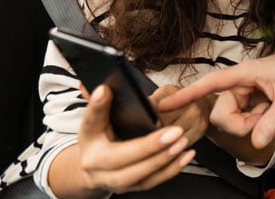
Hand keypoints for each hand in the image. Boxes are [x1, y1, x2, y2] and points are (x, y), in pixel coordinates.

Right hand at [70, 84, 195, 194]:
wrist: (94, 169)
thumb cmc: (99, 139)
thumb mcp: (96, 120)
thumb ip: (100, 104)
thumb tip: (101, 86)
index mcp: (88, 141)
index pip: (90, 122)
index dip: (97, 107)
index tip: (105, 90)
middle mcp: (97, 166)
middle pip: (120, 158)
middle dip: (149, 146)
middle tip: (174, 131)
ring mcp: (115, 180)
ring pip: (139, 175)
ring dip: (163, 159)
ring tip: (181, 141)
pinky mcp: (132, 187)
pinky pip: (153, 182)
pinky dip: (171, 169)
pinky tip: (185, 155)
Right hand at [158, 53, 274, 148]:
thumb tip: (258, 141)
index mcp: (241, 74)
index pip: (209, 83)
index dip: (187, 94)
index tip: (165, 103)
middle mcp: (234, 85)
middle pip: (221, 116)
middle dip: (242, 124)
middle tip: (264, 115)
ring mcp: (235, 96)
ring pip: (229, 122)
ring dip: (249, 123)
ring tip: (266, 109)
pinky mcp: (238, 105)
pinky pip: (237, 123)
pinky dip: (252, 123)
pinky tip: (263, 111)